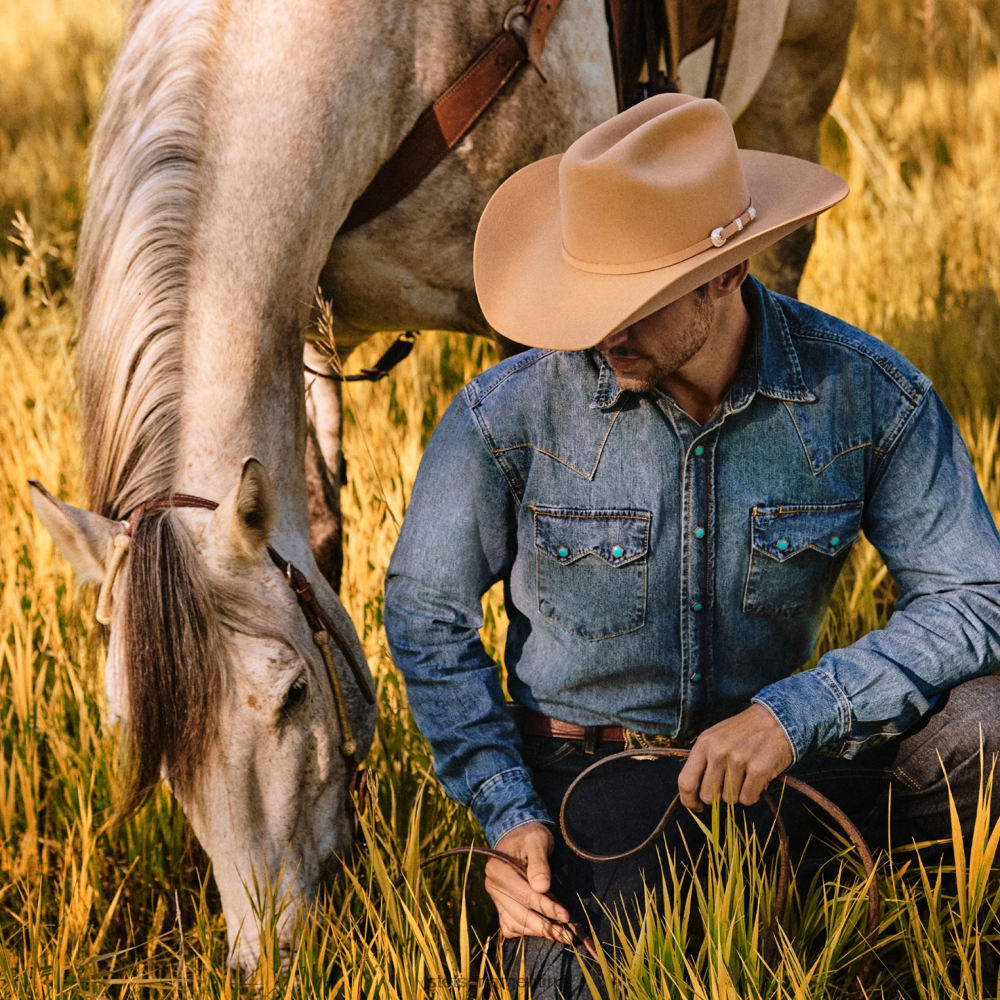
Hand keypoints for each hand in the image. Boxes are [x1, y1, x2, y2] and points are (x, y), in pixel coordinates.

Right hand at [485, 822, 581, 946]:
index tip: (566, 916)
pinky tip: (543, 930)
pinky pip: (510, 926)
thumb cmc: (530, 837)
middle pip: (520, 914)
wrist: (520, 836)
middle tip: (568, 935)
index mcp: (497, 869)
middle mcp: (492, 885)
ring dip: (538, 932)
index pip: (524, 895)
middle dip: (545, 926)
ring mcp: (495, 897)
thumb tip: (542, 887)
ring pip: (515, 924)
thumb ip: (539, 863)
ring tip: (561, 935)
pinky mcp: (500, 905)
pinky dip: (526, 932)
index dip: (546, 907)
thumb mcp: (537, 841)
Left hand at [677, 704, 792, 810]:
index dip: (689, 801)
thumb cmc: (744, 732)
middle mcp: (717, 752)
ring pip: (729, 800)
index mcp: (704, 744)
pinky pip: (748, 799)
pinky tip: (757, 778)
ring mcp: (737, 760)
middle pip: (708, 796)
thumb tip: (695, 794)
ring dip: (738, 793)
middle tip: (731, 783)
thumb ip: (704, 761)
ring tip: (746, 774)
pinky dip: (753, 794)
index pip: (686, 782)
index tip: (697, 807)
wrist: (776, 719)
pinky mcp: (758, 769)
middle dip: (719, 796)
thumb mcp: (716, 738)